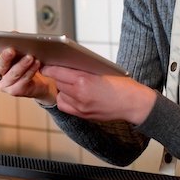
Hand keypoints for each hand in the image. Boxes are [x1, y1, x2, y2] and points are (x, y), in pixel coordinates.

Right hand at [0, 41, 56, 105]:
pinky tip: (36, 64)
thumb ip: (14, 42)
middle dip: (5, 57)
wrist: (40, 84)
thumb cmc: (28, 66)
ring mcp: (4, 84)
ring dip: (22, 64)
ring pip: (13, 73)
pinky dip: (30, 71)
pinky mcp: (15, 91)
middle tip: (11, 50)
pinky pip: (23, 80)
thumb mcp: (20, 51)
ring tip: (30, 57)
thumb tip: (13, 35)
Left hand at [41, 66, 155, 124]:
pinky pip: (65, 107)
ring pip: (60, 95)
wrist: (134, 104)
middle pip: (58, 83)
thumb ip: (83, 69)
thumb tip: (67, 64)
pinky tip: (71, 95)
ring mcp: (81, 107)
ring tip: (68, 83)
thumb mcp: (101, 71)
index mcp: (84, 80)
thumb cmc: (122, 85)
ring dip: (62, 88)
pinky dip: (65, 100)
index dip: (50, 68)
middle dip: (56, 76)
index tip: (46, 64)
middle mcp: (80, 95)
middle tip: (58, 70)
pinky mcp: (83, 115)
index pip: (57, 72)